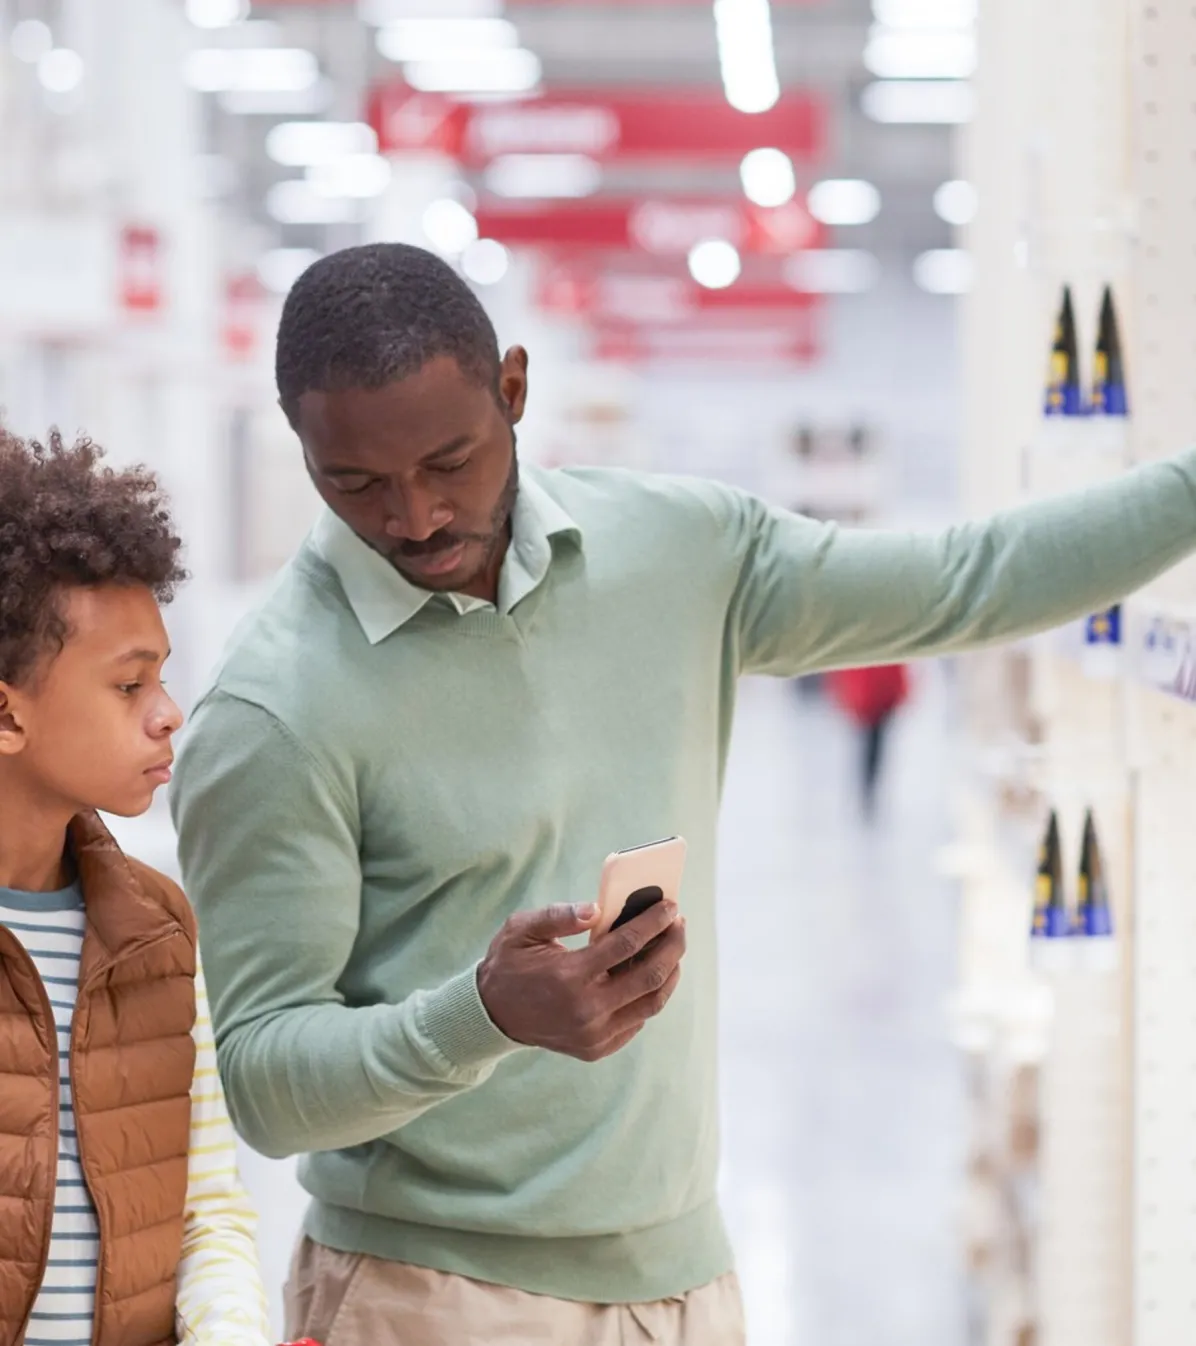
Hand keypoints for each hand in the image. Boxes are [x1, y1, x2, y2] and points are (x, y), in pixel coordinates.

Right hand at [477, 901, 685, 1061]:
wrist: (493, 1014)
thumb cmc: (509, 964)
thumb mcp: (522, 930)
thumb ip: (559, 915)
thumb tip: (596, 909)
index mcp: (569, 976)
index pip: (627, 945)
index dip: (653, 922)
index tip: (670, 905)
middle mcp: (587, 1010)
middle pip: (649, 975)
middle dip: (672, 944)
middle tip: (679, 922)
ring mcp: (594, 1034)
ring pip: (651, 1003)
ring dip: (670, 972)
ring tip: (674, 947)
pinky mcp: (598, 1048)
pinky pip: (637, 1021)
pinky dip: (651, 996)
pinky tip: (653, 973)